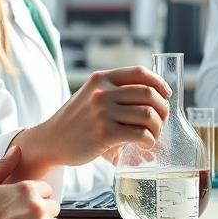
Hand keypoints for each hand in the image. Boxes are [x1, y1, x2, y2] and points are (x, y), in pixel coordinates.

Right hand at [12, 67, 170, 178]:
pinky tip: (146, 145)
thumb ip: (114, 92)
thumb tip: (153, 98)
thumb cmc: (75, 121)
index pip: (140, 73)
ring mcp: (103, 113)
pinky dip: (149, 141)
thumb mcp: (90, 96)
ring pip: (148, 115)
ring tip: (153, 136)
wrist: (50, 141)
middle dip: (163, 108)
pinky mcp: (104, 134)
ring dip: (158, 128)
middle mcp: (103, 92)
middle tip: (162, 120)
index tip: (166, 94)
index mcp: (101, 79)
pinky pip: (139, 134)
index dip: (159, 83)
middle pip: (149, 94)